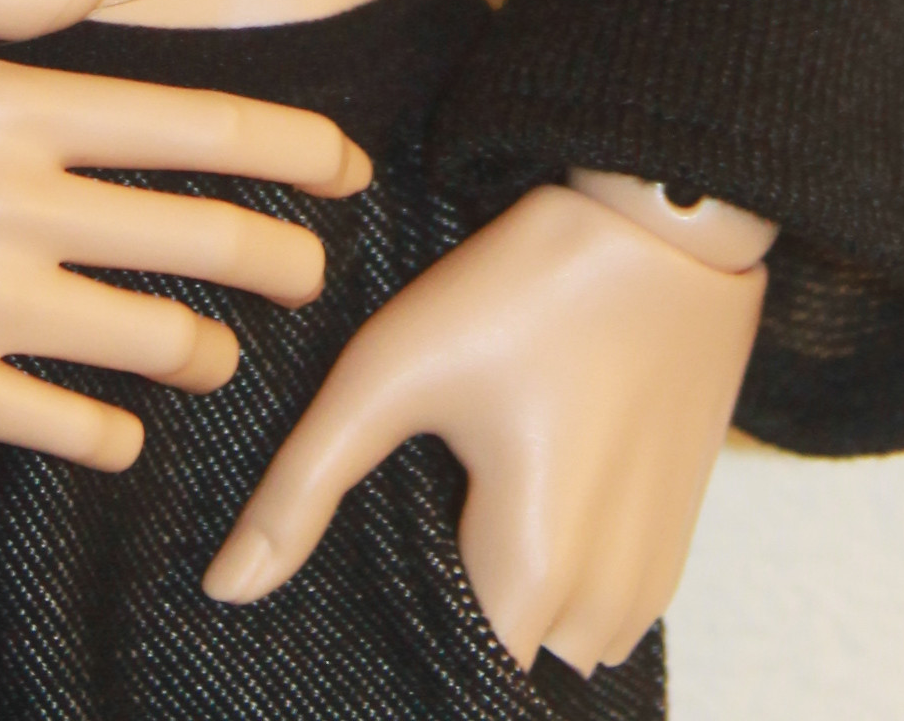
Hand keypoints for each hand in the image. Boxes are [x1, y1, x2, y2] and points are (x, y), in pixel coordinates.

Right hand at [0, 0, 371, 467]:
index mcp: (15, 104)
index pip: (198, 129)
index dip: (292, 149)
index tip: (348, 165)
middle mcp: (20, 209)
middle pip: (203, 241)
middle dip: (282, 256)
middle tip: (315, 267)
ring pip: (152, 344)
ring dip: (204, 350)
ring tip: (212, 351)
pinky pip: (67, 428)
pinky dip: (113, 433)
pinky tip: (121, 427)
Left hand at [201, 181, 762, 674]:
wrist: (666, 228)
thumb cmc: (525, 290)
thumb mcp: (391, 371)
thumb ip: (303, 487)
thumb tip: (225, 589)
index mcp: (535, 573)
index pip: (459, 676)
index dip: (405, 633)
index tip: (381, 567)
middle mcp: (606, 604)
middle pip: (507, 657)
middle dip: (458, 607)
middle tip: (429, 505)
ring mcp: (653, 578)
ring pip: (562, 643)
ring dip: (517, 596)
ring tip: (480, 492)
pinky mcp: (677, 541)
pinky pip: (606, 608)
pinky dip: (566, 574)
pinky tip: (533, 483)